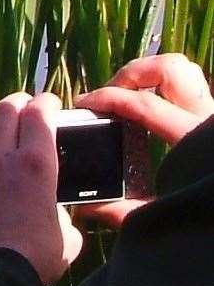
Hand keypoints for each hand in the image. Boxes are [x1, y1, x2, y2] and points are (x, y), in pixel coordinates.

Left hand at [0, 92, 81, 285]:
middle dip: (18, 104)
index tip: (51, 104)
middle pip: (4, 111)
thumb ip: (64, 216)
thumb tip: (59, 216)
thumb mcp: (67, 238)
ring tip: (1, 149)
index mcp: (36, 165)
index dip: (47, 103)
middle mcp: (0, 162)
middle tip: (25, 109)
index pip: (40, 114)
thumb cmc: (33, 260)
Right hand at [72, 53, 213, 228]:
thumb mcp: (163, 216)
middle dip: (134, 73)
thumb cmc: (207, 214)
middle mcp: (206, 117)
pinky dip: (163, 88)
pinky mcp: (210, 117)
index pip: (144, 103)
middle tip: (111, 92)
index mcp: (191, 137)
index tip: (85, 104)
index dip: (108, 97)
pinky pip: (187, 88)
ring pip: (183, 70)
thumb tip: (88, 206)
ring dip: (150, 75)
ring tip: (127, 92)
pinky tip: (148, 109)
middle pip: (170, 68)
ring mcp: (211, 112)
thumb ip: (125, 210)